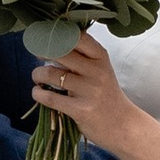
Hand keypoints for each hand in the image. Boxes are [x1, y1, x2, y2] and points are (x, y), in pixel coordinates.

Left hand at [30, 30, 136, 152]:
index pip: (76, 36)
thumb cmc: (105, 94)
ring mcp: (89, 91)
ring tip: (37, 77)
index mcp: (101, 57)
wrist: (122, 125)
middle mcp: (96, 71)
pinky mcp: (80, 110)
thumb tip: (50, 43)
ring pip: (51, 74)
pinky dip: (38, 93)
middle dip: (42, 52)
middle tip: (37, 55)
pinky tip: (38, 92)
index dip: (56, 34)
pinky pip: (50, 98)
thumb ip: (81, 57)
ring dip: (37, 74)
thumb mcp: (100, 70)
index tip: (45, 37)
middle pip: (60, 52)